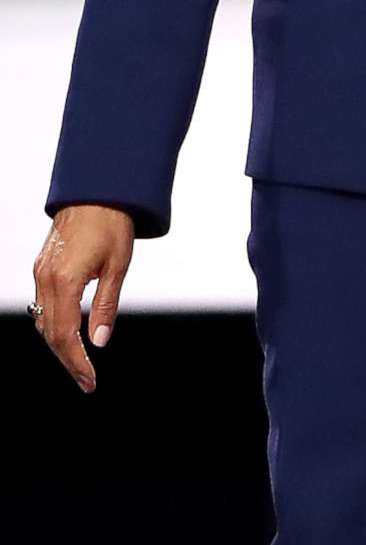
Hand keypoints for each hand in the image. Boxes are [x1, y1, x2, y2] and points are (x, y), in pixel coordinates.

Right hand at [30, 205, 135, 392]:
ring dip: (58, 345)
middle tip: (86, 381)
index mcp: (64, 281)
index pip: (64, 335)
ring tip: (79, 364)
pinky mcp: (41, 268)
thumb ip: (106, 306)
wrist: (95, 193)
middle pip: (49, 334)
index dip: (76, 362)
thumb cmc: (112, 225)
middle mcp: (45, 280)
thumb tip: (100, 341)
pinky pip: (41, 306)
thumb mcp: (118, 266)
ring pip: (41, 322)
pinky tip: (67, 335)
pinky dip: (52, 325)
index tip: (89, 381)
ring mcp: (40, 274)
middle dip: (67, 360)